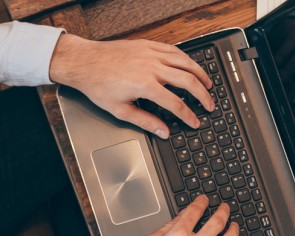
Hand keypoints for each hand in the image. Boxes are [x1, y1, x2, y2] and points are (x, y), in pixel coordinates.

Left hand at [49, 34, 214, 138]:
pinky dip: (185, 58)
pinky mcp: (147, 45)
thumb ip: (145, 121)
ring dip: (200, 74)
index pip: (176, 104)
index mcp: (145, 85)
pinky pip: (173, 50)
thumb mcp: (119, 110)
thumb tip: (163, 132)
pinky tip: (190, 65)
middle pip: (188, 81)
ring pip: (185, 62)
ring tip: (208, 84)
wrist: (85, 62)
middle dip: (203, 95)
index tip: (195, 122)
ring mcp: (151, 54)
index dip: (189, 115)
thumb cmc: (98, 85)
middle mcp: (151, 67)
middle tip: (209, 105)